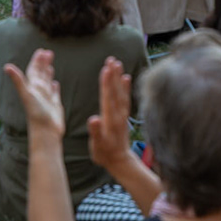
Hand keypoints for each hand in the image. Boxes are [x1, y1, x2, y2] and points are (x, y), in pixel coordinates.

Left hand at [3, 48, 66, 138]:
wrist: (45, 132)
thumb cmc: (36, 114)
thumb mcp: (27, 94)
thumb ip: (17, 80)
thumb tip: (6, 66)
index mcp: (32, 87)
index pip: (33, 70)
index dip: (36, 60)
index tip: (41, 51)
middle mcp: (38, 92)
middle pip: (40, 74)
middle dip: (43, 63)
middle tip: (49, 52)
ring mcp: (46, 98)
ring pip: (47, 82)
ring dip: (48, 73)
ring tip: (50, 64)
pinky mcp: (54, 105)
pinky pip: (54, 93)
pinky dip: (54, 87)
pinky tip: (55, 83)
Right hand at [85, 57, 134, 174]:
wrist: (120, 161)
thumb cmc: (105, 154)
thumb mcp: (97, 146)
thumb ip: (96, 132)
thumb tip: (94, 119)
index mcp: (110, 120)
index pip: (108, 98)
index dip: (107, 84)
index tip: (106, 69)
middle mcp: (118, 115)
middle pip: (115, 91)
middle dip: (113, 75)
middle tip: (111, 60)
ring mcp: (122, 114)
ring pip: (121, 92)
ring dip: (119, 77)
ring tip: (117, 63)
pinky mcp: (124, 115)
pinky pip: (125, 98)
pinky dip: (126, 87)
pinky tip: (126, 77)